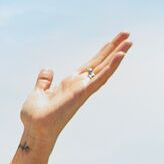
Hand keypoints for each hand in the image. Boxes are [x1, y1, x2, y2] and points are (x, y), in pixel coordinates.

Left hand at [18, 31, 132, 143]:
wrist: (34, 130)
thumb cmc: (36, 116)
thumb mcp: (38, 93)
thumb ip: (44, 82)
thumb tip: (48, 71)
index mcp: (71, 83)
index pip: (90, 64)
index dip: (102, 52)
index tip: (113, 40)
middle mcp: (80, 85)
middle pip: (101, 63)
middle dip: (114, 48)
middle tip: (128, 33)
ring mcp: (83, 90)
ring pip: (104, 69)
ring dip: (118, 55)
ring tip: (129, 41)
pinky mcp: (82, 94)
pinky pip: (100, 79)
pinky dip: (110, 67)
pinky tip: (120, 56)